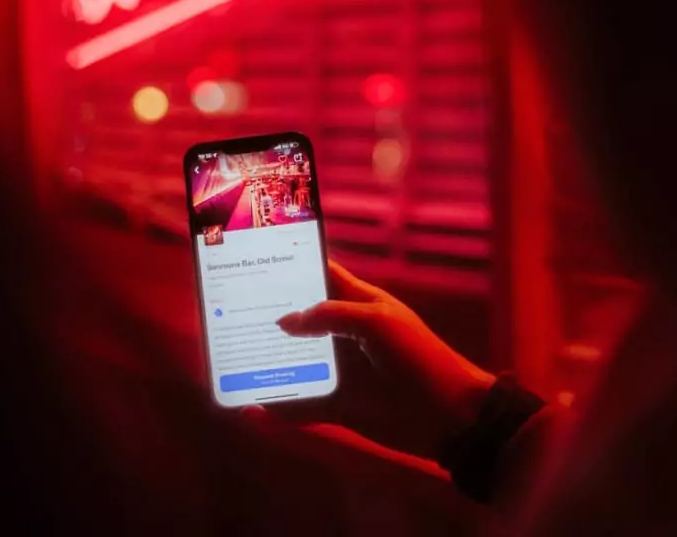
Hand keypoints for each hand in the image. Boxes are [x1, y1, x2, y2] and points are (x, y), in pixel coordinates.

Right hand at [246, 260, 493, 461]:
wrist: (451, 416)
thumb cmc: (420, 357)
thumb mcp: (376, 323)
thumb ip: (330, 314)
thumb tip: (285, 321)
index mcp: (356, 302)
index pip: (317, 275)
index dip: (289, 266)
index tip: (254, 259)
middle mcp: (342, 333)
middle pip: (295, 319)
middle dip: (264, 314)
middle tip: (224, 309)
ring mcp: (339, 369)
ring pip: (292, 362)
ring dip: (264, 362)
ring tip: (227, 359)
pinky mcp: (338, 406)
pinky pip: (299, 405)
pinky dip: (275, 408)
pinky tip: (249, 409)